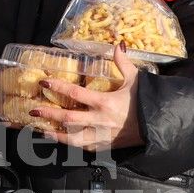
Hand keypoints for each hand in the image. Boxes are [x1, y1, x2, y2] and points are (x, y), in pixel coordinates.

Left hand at [25, 43, 142, 151]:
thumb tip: (118, 45)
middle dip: (48, 114)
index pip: (75, 93)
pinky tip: (60, 139)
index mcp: (106, 102)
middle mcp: (100, 120)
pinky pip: (83, 148)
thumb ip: (123, 63)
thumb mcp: (136, 80)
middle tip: (33, 109)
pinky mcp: (105, 146)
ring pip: (72, 138)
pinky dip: (70, 144)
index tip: (44, 82)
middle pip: (68, 118)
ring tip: (40, 129)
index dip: (57, 87)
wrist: (161, 127)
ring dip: (54, 134)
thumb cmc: (147, 102)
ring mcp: (102, 136)